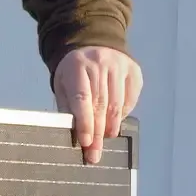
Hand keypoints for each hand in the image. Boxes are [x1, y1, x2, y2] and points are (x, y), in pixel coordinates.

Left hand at [50, 46, 143, 164]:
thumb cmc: (74, 70)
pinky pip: (131, 98)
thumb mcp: (62, 84)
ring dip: (111, 126)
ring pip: (117, 103)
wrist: (93, 42)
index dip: (85, 123)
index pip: (82, 99)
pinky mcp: (133, 70)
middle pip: (100, 104)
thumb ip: (68, 107)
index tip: (86, 143)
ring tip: (105, 139)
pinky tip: (115, 121)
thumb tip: (76, 134)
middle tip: (95, 154)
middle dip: (98, 133)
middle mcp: (100, 63)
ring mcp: (119, 65)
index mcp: (77, 66)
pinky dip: (123, 113)